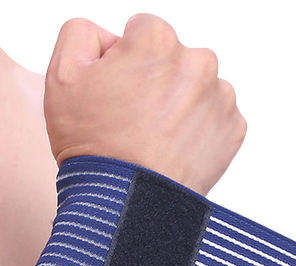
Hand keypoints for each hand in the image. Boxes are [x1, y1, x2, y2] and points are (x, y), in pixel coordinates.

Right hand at [44, 14, 246, 194]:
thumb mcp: (62, 76)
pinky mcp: (234, 130)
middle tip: (137, 117)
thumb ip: (82, 33)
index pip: (143, 32)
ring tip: (157, 136)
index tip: (120, 91)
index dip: (126, 60)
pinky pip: (216, 118)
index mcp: (158, 41)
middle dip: (159, 79)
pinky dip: (200, 129)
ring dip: (182, 103)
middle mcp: (198, 63)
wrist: (131, 203)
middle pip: (176, 59)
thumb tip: (109, 36)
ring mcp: (221, 99)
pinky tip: (176, 148)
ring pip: (199, 88)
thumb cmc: (95, 146)